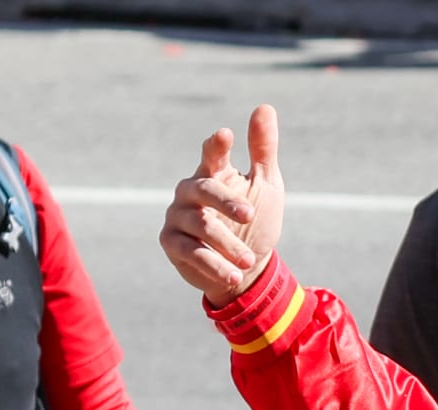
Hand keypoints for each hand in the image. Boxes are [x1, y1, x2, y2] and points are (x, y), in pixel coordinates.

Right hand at [159, 104, 285, 306]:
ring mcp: (177, 216)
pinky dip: (214, 264)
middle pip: (204, 189)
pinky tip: (234, 274)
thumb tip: (265, 107)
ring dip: (228, 243)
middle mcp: (190, 191)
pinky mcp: (171, 243)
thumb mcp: (265, 186)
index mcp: (213, 173)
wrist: (246, 267)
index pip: (212, 154)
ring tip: (249, 260)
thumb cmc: (254, 221)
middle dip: (227, 202)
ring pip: (201, 225)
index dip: (217, 146)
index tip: (226, 135)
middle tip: (250, 215)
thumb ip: (262, 150)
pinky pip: (191, 251)